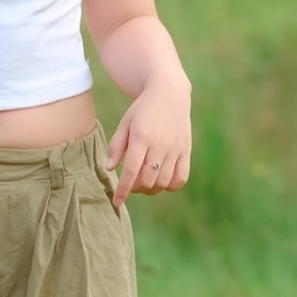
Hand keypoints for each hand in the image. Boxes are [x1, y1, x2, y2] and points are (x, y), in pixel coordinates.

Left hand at [106, 80, 190, 205]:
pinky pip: (181, 178)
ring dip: (151, 188)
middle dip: (136, 188)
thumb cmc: (142, 110)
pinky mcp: (186, 151)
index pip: (131, 171)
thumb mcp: (124, 124)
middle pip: (148, 180)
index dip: (123, 190)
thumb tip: (109, 168)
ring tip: (144, 182)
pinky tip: (161, 181)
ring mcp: (176, 149)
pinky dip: (170, 186)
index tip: (117, 202)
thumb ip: (116, 146)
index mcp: (141, 137)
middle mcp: (160, 145)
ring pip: (163, 182)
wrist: (169, 94)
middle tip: (131, 185)